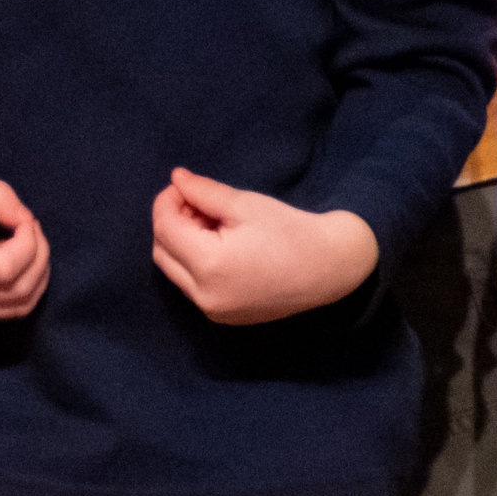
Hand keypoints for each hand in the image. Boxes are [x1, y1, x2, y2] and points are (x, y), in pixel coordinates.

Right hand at [0, 168, 48, 317]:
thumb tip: (25, 221)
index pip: (8, 268)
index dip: (29, 241)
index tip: (21, 215)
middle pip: (20, 290)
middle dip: (39, 255)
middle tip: (29, 223)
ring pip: (20, 305)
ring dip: (38, 274)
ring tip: (29, 241)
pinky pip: (10, 309)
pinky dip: (28, 287)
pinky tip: (22, 261)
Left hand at [148, 169, 376, 322]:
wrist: (332, 267)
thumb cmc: (291, 231)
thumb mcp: (244, 205)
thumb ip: (203, 192)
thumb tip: (176, 179)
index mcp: (210, 266)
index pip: (165, 228)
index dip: (167, 201)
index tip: (181, 185)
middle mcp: (206, 296)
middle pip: (163, 252)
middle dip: (172, 222)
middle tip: (195, 202)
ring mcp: (215, 311)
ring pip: (175, 271)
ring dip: (181, 243)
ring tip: (211, 221)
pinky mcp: (225, 316)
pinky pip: (193, 286)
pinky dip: (195, 262)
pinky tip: (220, 244)